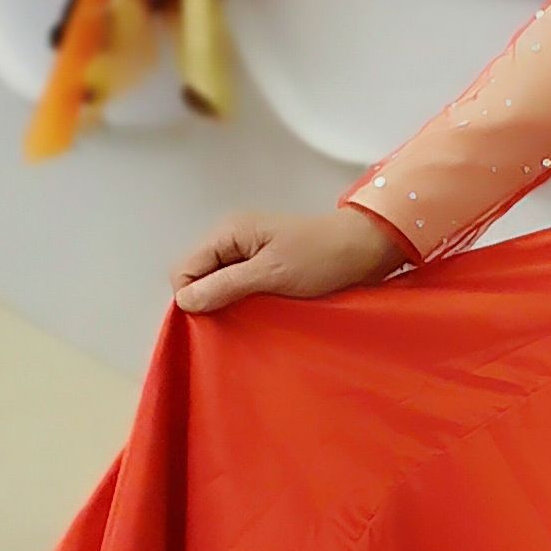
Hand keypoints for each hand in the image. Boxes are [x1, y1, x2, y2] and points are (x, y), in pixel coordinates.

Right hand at [172, 207, 407, 313]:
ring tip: (250, 316)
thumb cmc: (323, 256)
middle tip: (237, 317)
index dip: (192, 297)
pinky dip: (241, 302)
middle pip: (196, 278)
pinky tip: (258, 312)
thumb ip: (226, 285)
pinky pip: (236, 288)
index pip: (183, 270)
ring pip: (215, 285)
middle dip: (208, 301)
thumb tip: (184, 302)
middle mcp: (232, 239)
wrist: (367, 250)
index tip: (217, 316)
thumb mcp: (271, 273)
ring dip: (227, 304)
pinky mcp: (262, 266)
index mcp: (229, 232)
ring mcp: (247, 253)